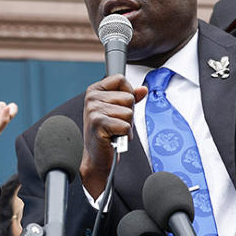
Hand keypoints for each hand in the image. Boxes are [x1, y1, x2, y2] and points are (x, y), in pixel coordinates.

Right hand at [80, 74, 146, 197]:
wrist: (96, 156)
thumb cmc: (106, 133)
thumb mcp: (118, 110)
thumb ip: (130, 97)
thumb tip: (143, 89)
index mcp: (94, 90)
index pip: (120, 79)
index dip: (128, 92)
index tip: (121, 106)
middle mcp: (91, 98)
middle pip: (128, 97)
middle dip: (129, 113)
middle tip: (117, 123)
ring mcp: (93, 110)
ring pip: (129, 112)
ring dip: (127, 125)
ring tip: (116, 131)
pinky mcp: (98, 124)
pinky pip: (126, 125)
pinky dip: (125, 134)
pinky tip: (115, 137)